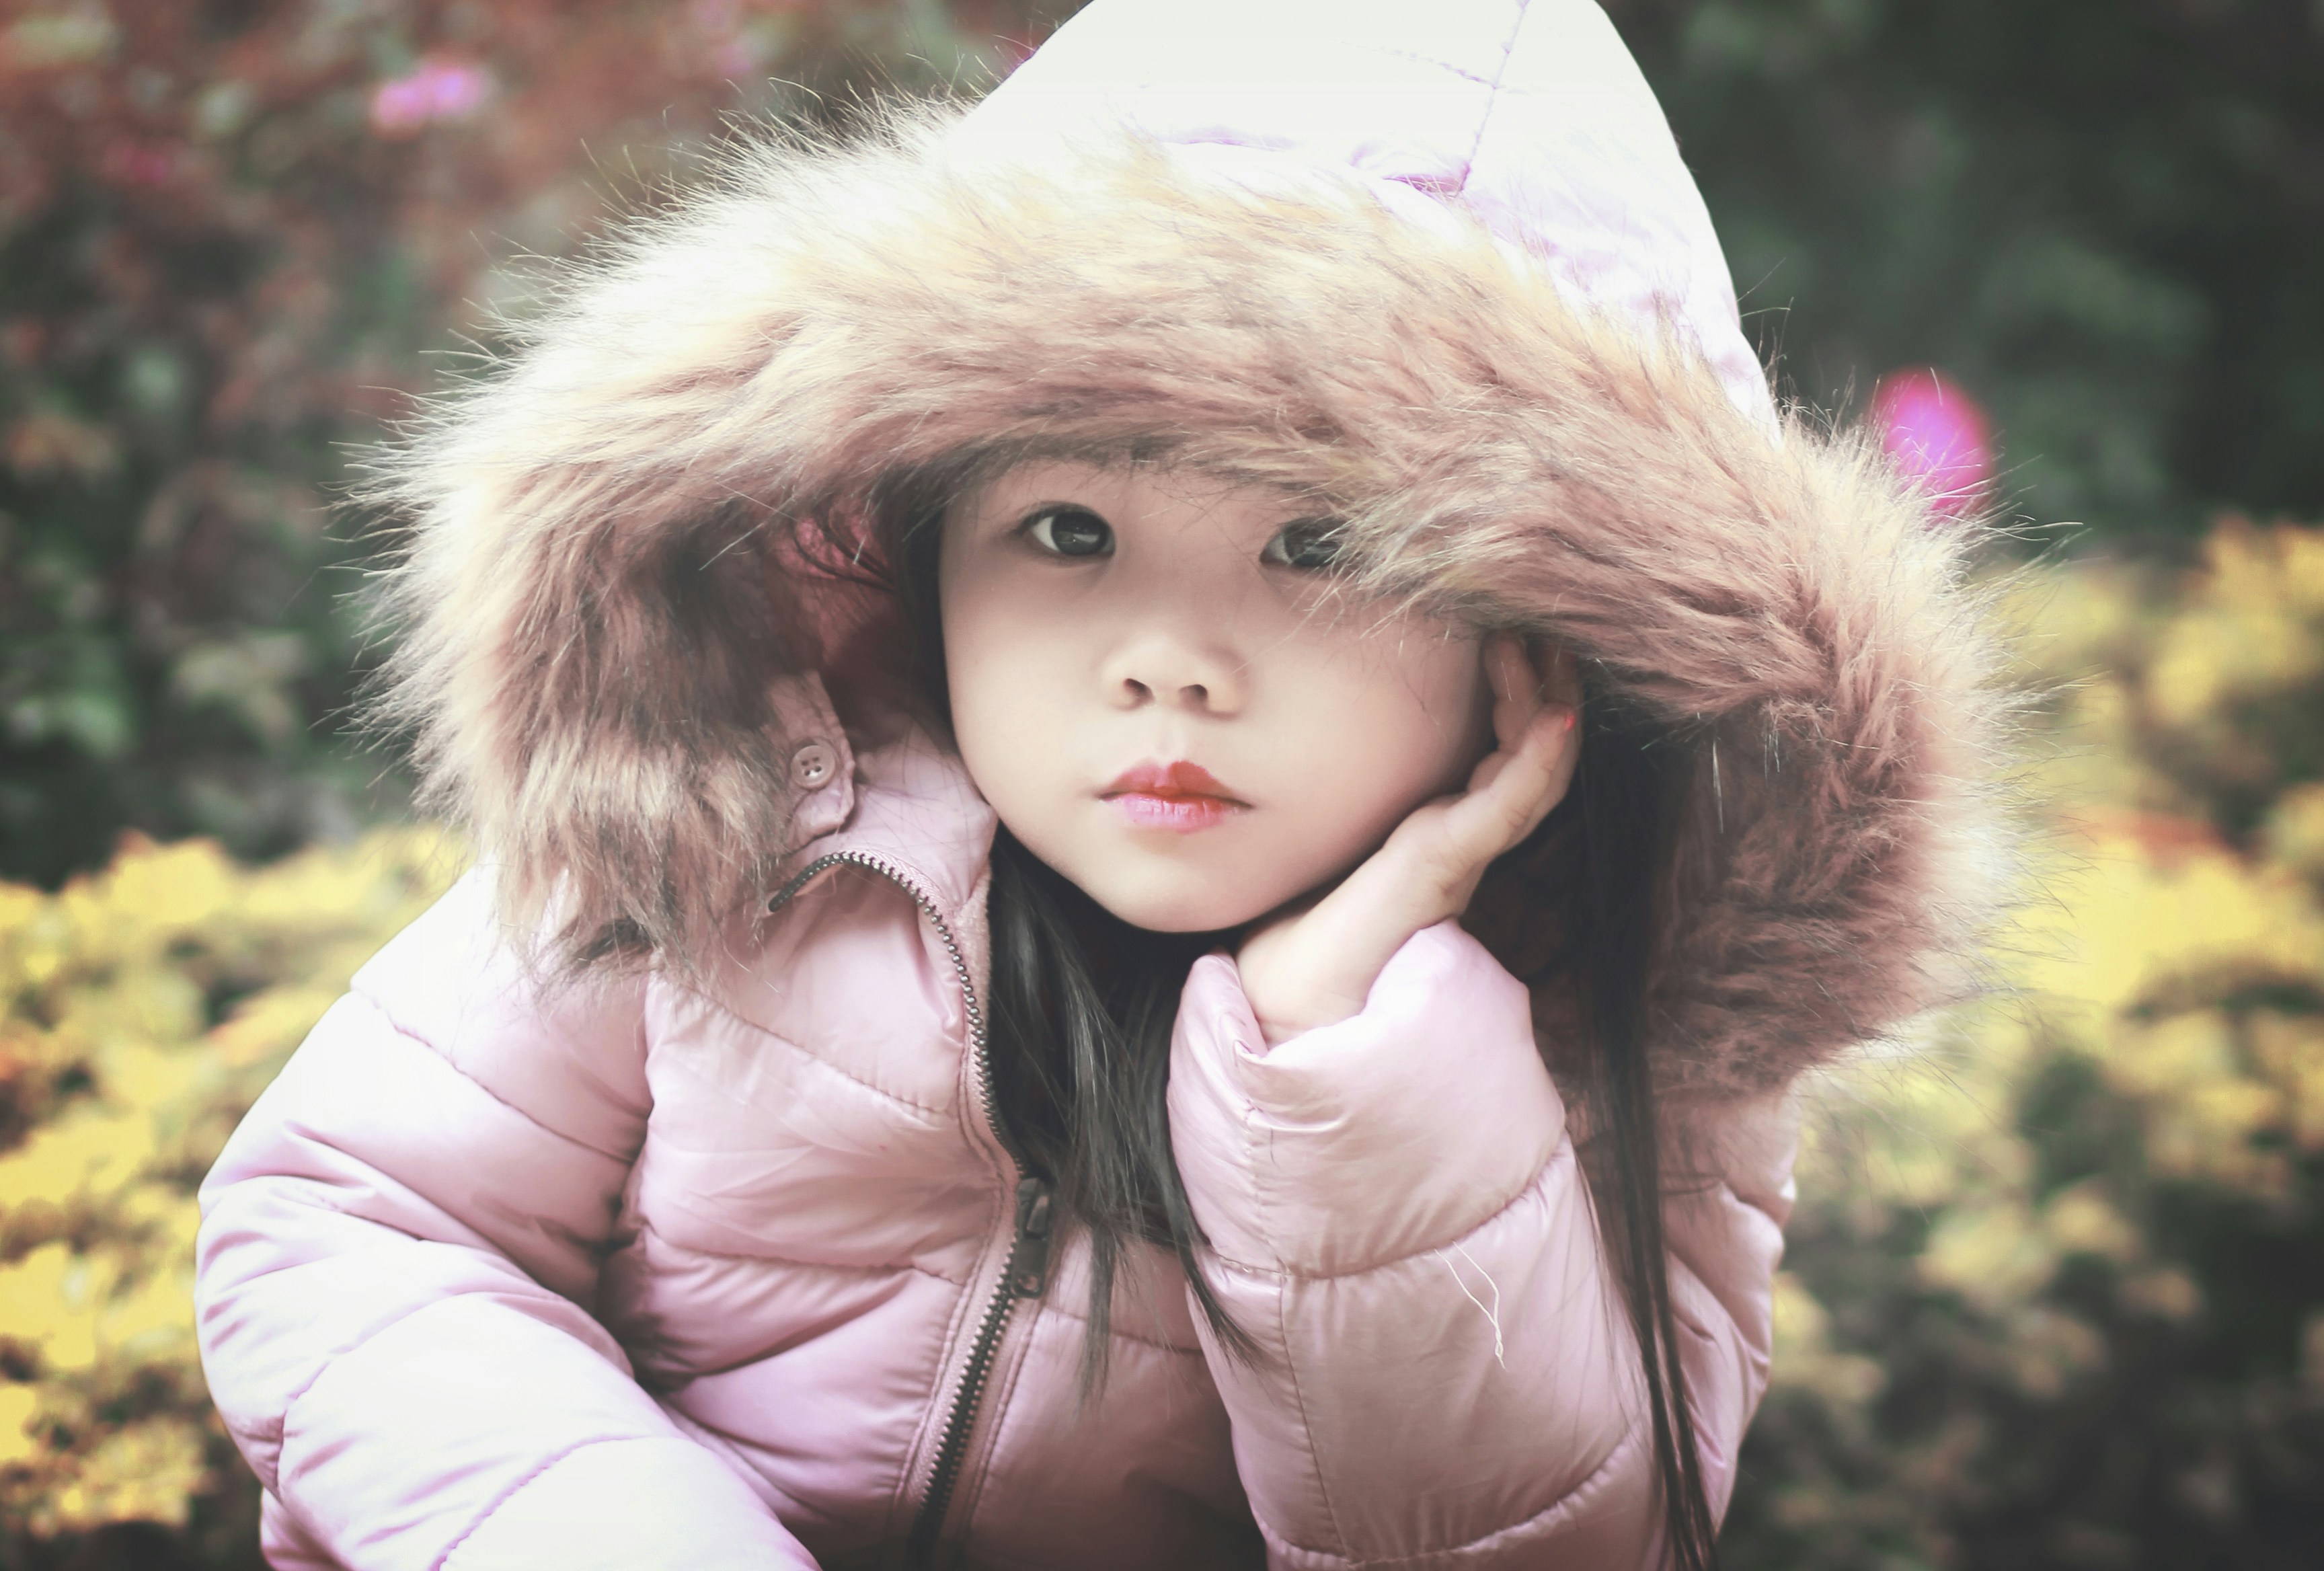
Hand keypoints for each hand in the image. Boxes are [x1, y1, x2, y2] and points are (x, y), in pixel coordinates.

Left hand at [1235, 636, 1581, 1044]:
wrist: (1288, 999)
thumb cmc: (1305, 925)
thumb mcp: (1335, 839)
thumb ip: (1351, 800)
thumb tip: (1316, 735)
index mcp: (1442, 830)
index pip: (1506, 752)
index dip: (1521, 692)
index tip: (1513, 631)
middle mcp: (1463, 840)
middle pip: (1535, 753)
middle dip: (1547, 685)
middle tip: (1546, 621)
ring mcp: (1461, 853)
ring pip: (1535, 771)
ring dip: (1547, 703)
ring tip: (1544, 643)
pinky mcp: (1444, 866)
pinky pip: (1507, 806)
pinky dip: (1537, 761)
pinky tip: (1556, 717)